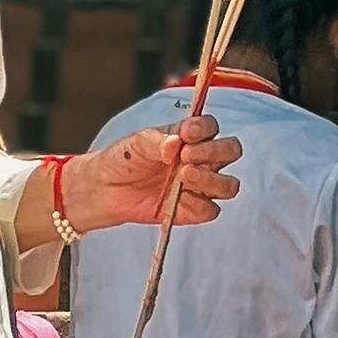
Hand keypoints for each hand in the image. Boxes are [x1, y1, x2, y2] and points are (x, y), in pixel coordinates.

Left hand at [71, 119, 240, 229]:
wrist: (106, 188)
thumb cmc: (125, 159)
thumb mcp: (137, 143)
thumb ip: (158, 141)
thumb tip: (176, 144)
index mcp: (191, 137)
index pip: (212, 127)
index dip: (205, 128)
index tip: (186, 133)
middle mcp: (201, 160)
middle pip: (231, 151)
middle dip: (214, 151)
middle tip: (186, 156)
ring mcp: (199, 187)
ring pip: (228, 185)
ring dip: (211, 179)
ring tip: (184, 175)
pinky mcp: (192, 211)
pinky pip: (210, 210)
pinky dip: (198, 204)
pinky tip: (179, 198)